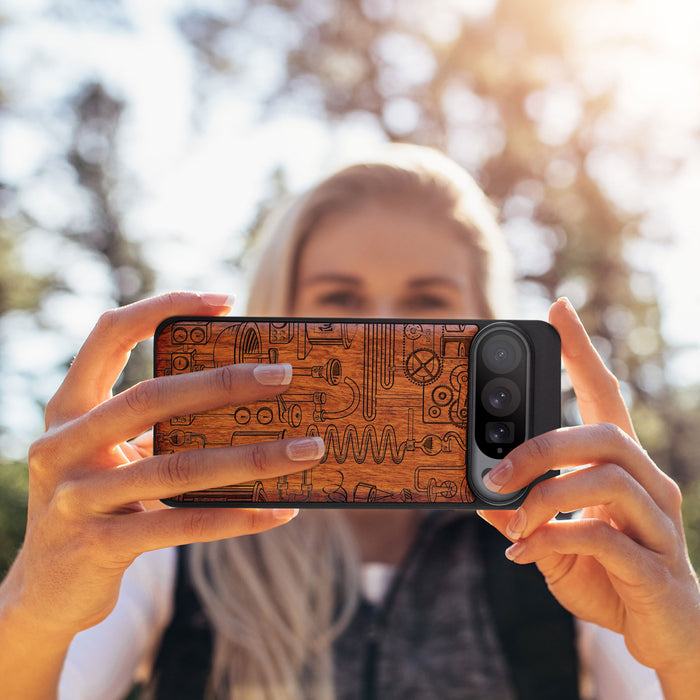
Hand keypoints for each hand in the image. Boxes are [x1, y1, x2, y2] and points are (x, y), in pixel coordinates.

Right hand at [3, 292, 323, 640]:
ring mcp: (76, 498)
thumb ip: (156, 427)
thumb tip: (248, 400)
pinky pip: (182, 524)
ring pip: (177, 467)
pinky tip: (280, 511)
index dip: (162, 307)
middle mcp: (62, 445)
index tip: (224, 301)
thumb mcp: (112, 456)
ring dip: (253, 458)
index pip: (108, 335)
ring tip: (307, 449)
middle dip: (224, 383)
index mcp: (68, 409)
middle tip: (284, 375)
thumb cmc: (98, 504)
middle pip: (151, 398)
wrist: (46, 591)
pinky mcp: (99, 546)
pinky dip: (237, 517)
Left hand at [478, 298, 699, 691]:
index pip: (605, 396)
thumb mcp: (553, 540)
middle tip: (495, 472)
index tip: (557, 309)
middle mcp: (649, 484)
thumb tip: (479, 496)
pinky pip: (604, 537)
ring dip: (545, 496)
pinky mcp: (656, 566)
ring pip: (606, 479)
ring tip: (512, 522)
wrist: (663, 635)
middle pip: (604, 434)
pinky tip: (525, 554)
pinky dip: (554, 540)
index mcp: (622, 468)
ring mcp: (659, 523)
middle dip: (542, 447)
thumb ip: (522, 515)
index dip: (582, 352)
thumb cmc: (609, 576)